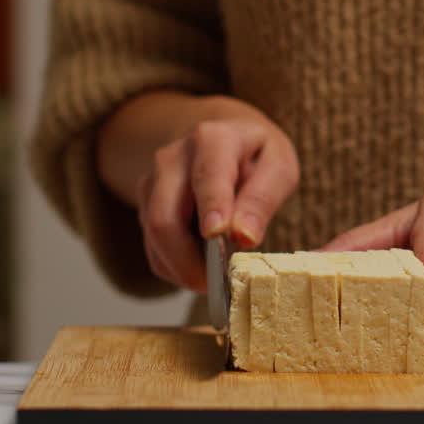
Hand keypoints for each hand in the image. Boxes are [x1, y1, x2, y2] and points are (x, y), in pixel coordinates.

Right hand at [125, 97, 298, 291]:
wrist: (223, 138)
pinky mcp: (146, 205)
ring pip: (154, 237)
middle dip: (189, 260)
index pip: (207, 176)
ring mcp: (153, 182)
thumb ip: (264, 198)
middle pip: (166, 217)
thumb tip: (245, 236)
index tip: (218, 235)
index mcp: (212, 139)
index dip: (211, 207)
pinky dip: (174, 267)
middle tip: (219, 284)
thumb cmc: (255, 155)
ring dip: (182, 268)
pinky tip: (199, 268)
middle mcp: (173, 158)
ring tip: (214, 280)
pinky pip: (152, 247)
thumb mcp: (278, 167)